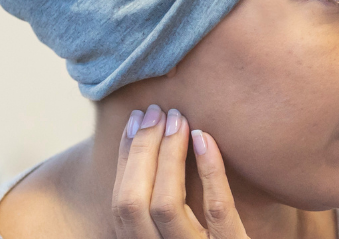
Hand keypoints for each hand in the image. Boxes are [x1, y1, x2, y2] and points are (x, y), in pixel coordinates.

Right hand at [113, 105, 249, 238]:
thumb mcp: (182, 233)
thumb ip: (165, 206)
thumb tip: (147, 147)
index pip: (121, 203)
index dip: (125, 159)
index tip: (136, 119)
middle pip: (134, 203)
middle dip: (141, 152)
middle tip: (157, 111)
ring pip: (167, 206)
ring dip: (168, 157)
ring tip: (180, 120)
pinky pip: (218, 210)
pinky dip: (209, 171)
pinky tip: (206, 139)